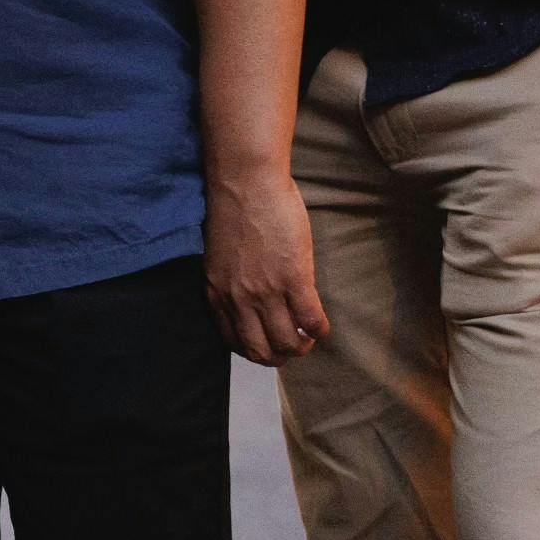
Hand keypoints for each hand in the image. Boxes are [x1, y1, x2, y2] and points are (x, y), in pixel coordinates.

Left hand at [204, 170, 328, 365]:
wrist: (246, 182)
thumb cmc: (234, 210)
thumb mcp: (219, 255)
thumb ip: (229, 280)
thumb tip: (245, 298)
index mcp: (217, 291)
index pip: (232, 340)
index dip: (253, 349)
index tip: (267, 345)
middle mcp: (238, 297)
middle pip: (260, 350)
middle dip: (279, 357)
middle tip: (293, 347)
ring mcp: (266, 290)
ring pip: (287, 342)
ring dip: (302, 347)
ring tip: (309, 337)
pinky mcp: (294, 278)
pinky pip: (310, 320)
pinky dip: (319, 330)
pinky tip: (322, 326)